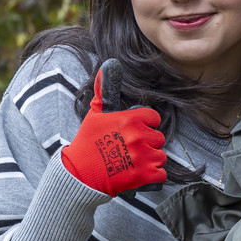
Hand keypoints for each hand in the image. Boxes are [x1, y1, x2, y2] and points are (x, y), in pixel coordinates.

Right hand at [60, 64, 166, 195]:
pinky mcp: (144, 176)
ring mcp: (143, 157)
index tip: (136, 131)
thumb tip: (109, 64)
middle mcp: (139, 136)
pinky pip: (161, 174)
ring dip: (150, 160)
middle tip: (130, 149)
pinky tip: (138, 173)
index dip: (146, 125)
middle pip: (158, 138)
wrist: (79, 174)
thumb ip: (105, 91)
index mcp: (130, 120)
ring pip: (160, 156)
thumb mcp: (95, 114)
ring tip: (133, 162)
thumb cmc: (87, 142)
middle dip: (147, 143)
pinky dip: (153, 175)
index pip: (154, 118)